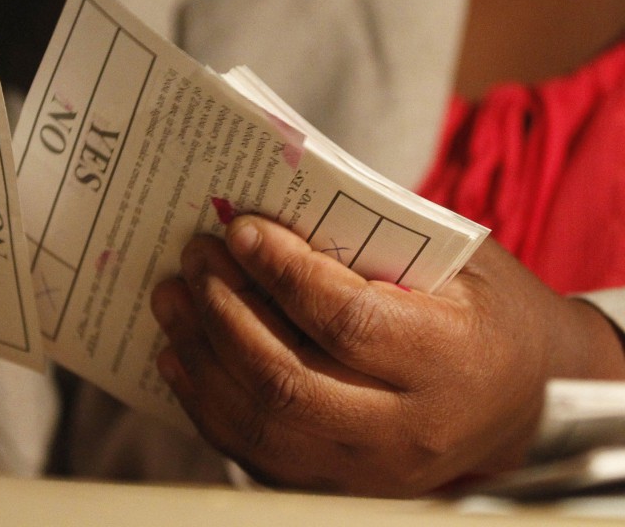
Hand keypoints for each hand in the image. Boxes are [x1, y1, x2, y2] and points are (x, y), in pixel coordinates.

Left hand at [151, 215, 624, 496]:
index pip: (346, 321)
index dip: (283, 274)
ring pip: (259, 423)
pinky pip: (252, 452)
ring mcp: (368, 471)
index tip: (240, 230)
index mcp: (450, 361)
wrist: (525, 398)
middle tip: (194, 257)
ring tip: (171, 297)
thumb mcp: (455, 261)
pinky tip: (180, 352)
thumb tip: (267, 211)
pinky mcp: (336, 484)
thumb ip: (372, 240)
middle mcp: (408, 431)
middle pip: (286, 380)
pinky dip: (205, 400)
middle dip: (224, 311)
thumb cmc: (485, 312)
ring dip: (201, 353)